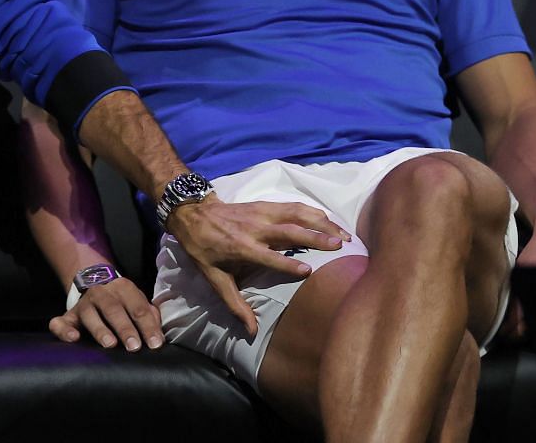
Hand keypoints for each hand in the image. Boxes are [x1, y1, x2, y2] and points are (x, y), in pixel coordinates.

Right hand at [49, 276, 162, 351]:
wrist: (95, 284)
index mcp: (123, 288)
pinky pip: (61, 321)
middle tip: (134, 347)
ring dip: (100, 329)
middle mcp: (101, 293)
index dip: (148, 326)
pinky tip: (73, 338)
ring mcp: (83, 304)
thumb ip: (148, 316)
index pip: (138, 308)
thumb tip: (157, 335)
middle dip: (125, 328)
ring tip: (109, 344)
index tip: (155, 344)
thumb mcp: (137, 302)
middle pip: (114, 310)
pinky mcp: (69, 315)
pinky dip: (64, 330)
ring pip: (90, 314)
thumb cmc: (123, 302)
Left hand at [166, 196, 347, 336]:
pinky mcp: (265, 205)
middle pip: (289, 231)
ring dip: (321, 222)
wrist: (192, 213)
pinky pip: (292, 205)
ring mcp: (261, 213)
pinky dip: (313, 211)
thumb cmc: (205, 249)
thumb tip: (251, 331)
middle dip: (315, 236)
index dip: (288, 263)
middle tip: (339, 245)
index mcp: (242, 247)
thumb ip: (235, 304)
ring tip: (343, 234)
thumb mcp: (215, 279)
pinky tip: (330, 220)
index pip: (269, 256)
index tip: (309, 270)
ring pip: (296, 214)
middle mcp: (254, 228)